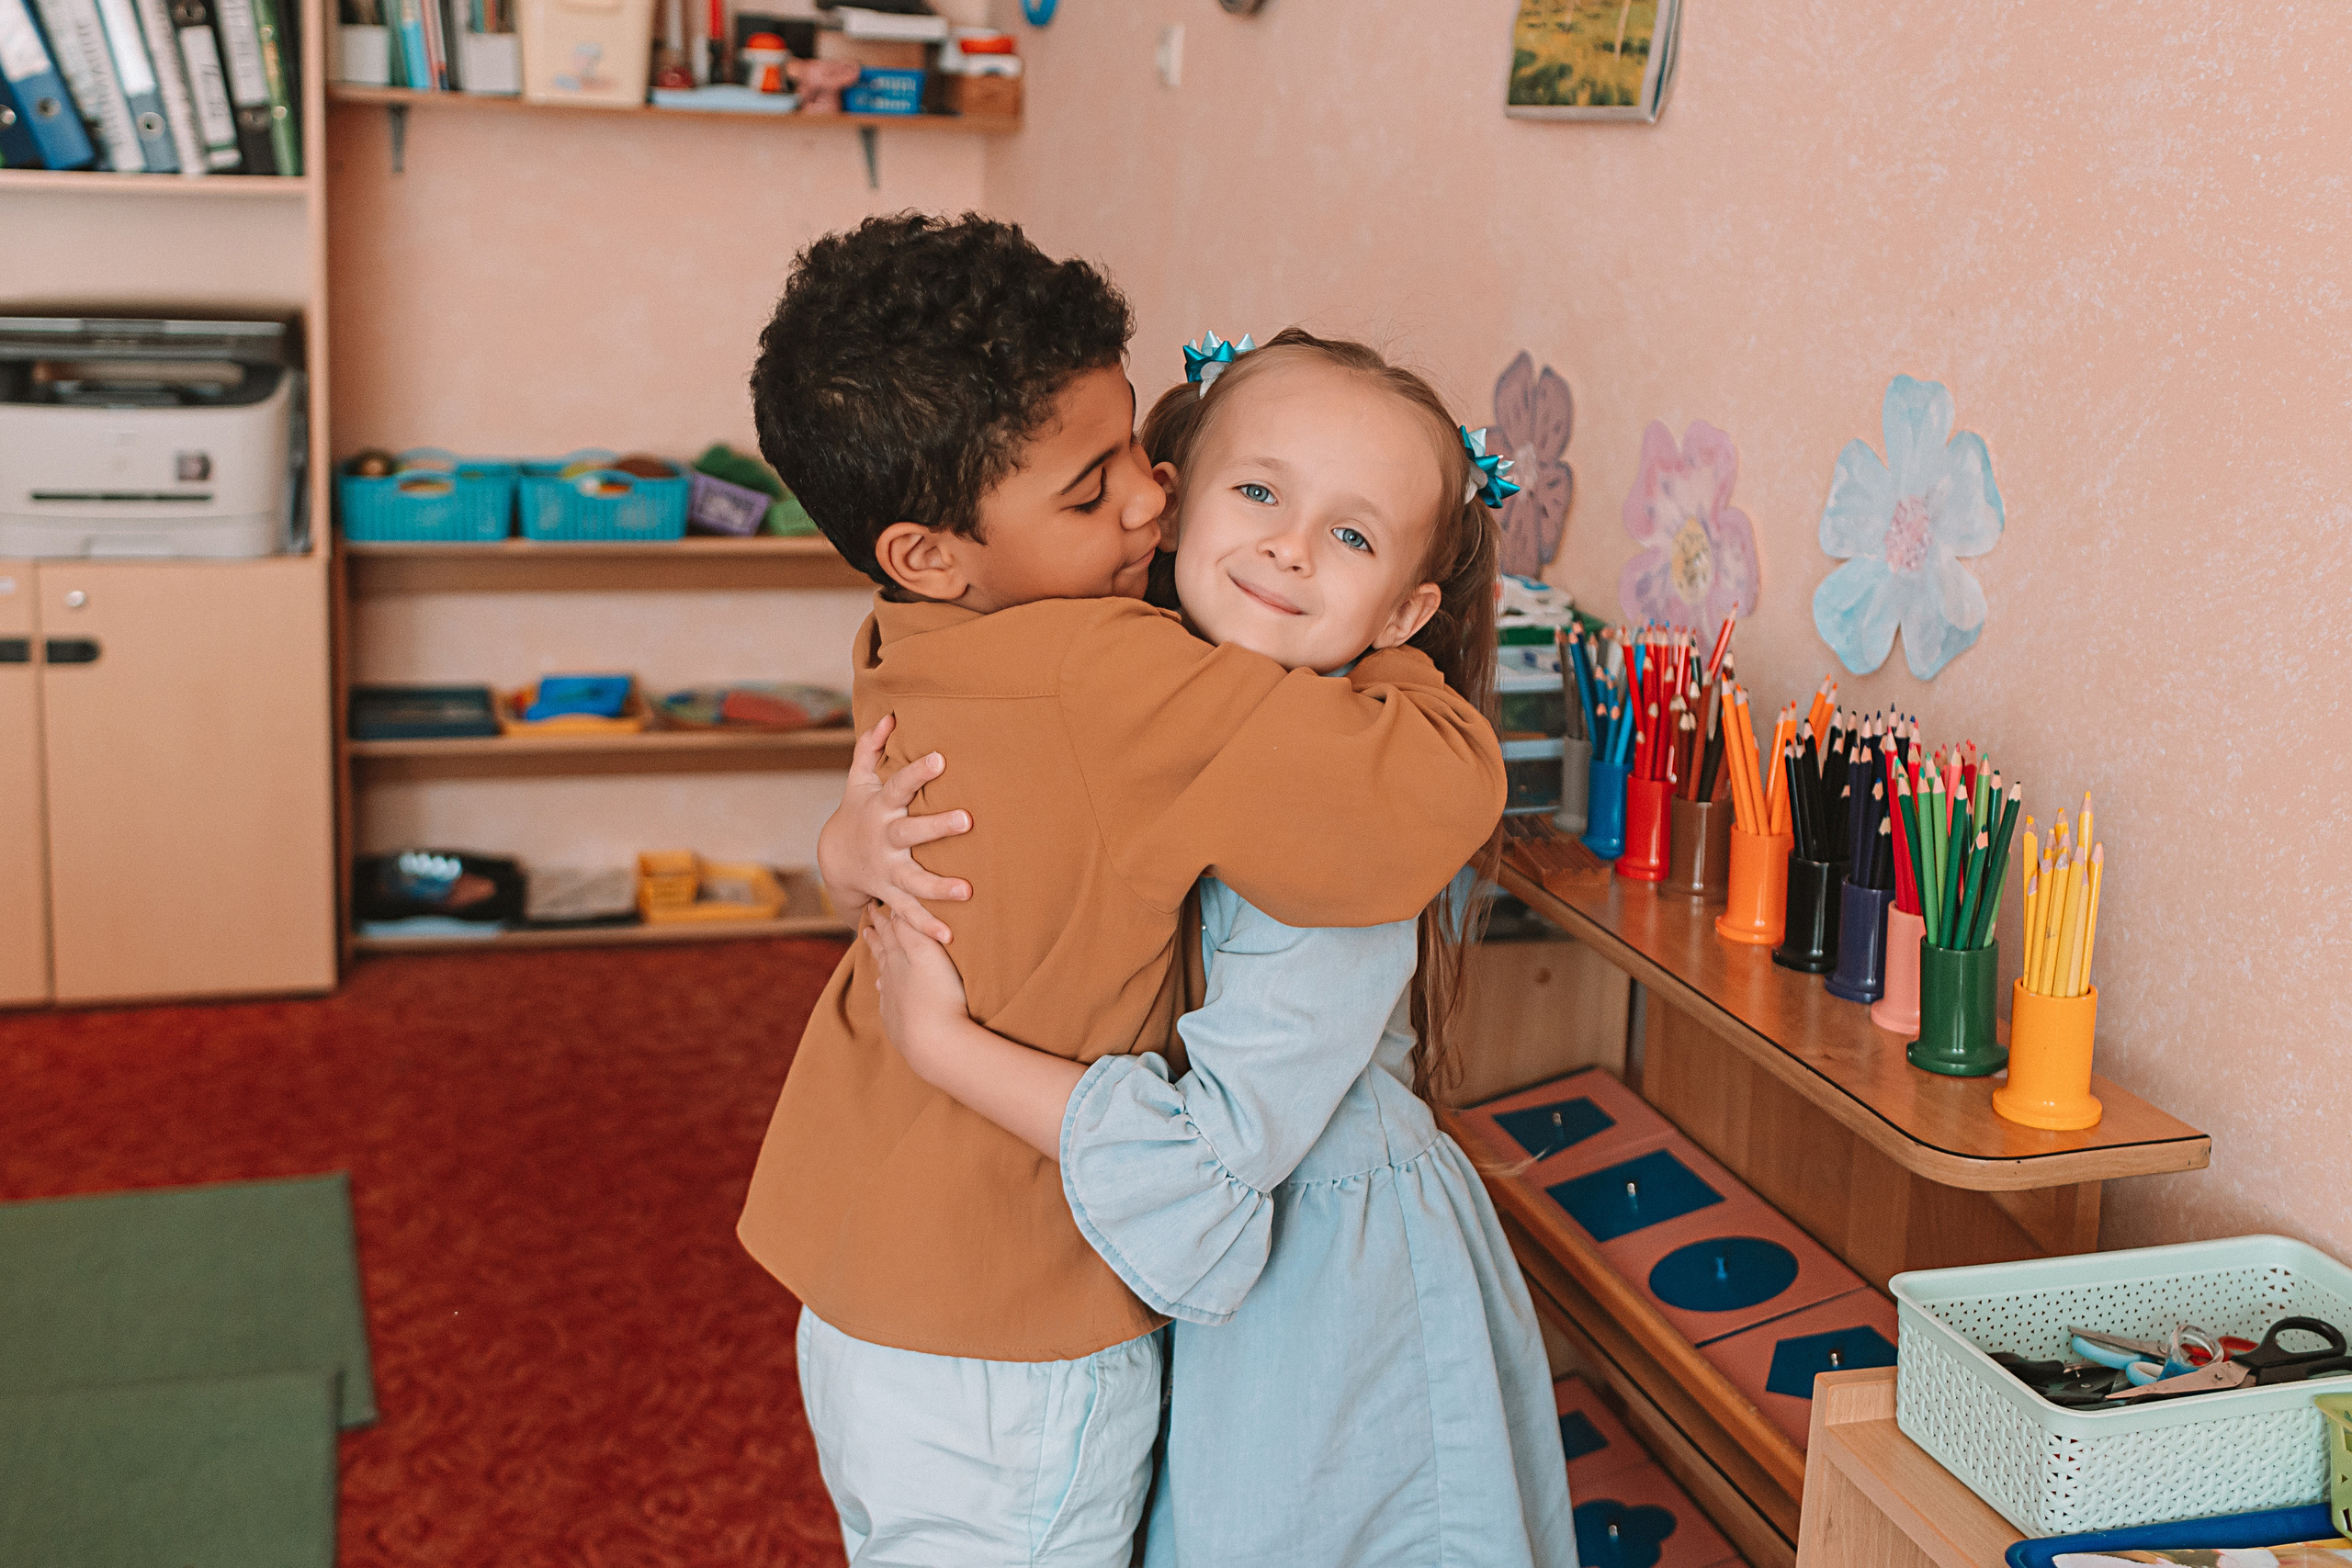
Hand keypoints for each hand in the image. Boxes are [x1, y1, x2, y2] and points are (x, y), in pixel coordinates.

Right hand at [816, 714, 972, 942]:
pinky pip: (909, 913)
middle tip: (967, 819)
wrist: (834, 860)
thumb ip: (872, 747)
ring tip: (967, 891)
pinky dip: (926, 926)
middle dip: (937, 826)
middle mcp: (885, 839)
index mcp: (881, 807)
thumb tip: (889, 715)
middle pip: (910, 831)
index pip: (900, 785)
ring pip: (913, 879)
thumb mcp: (859, 780)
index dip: (918, 772)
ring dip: (938, 886)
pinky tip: (950, 936)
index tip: (941, 758)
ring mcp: (887, 869)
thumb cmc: (858, 810)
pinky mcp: (890, 894)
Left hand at [864, 909, 974, 1077]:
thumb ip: (910, 930)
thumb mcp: (926, 953)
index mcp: (898, 959)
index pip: (888, 933)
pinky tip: (883, 990)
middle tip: (865, 926)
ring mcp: (891, 1002)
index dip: (881, 919)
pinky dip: (883, 991)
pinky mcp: (896, 1022)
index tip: (873, 906)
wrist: (933, 1043)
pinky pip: (886, 1001)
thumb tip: (896, 909)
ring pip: (882, 976)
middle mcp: (889, 978)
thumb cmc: (937, 995)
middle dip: (875, 937)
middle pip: (881, 953)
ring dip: (879, 963)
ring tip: (874, 954)